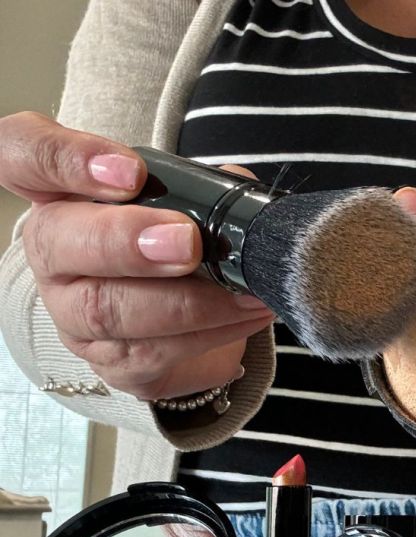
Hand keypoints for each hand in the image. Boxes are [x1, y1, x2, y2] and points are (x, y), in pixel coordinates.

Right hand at [0, 112, 278, 399]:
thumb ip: (202, 184)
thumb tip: (236, 189)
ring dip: (187, 302)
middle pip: (57, 242)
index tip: (130, 170)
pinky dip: (210, 333)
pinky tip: (248, 315)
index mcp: (63, 193)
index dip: (62, 157)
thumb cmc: (176, 243)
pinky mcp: (107, 360)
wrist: (188, 321)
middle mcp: (54, 251)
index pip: (23, 153)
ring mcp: (71, 312)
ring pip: (107, 309)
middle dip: (127, 242)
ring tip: (245, 290)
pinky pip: (149, 352)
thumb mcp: (184, 202)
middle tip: (188, 243)